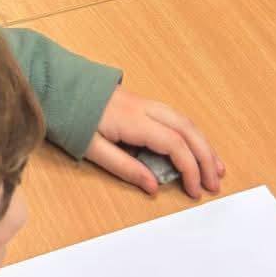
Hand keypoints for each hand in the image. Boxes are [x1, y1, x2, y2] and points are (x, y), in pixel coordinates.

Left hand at [84, 88, 224, 199]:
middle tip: (215, 184)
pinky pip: (174, 117)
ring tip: (216, 168)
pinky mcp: (141, 103)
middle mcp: (144, 107)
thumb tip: (154, 187)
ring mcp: (144, 102)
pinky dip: (190, 134)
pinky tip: (195, 148)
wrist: (59, 85)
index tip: (194, 191)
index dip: (189, 168)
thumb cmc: (72, 117)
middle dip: (206, 156)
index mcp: (133, 119)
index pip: (174, 143)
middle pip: (187, 128)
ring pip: (184, 120)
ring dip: (203, 144)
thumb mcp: (93, 148)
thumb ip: (125, 167)